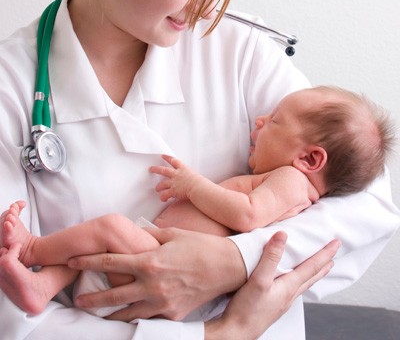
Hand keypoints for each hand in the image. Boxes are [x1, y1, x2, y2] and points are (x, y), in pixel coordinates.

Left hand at [69, 226, 246, 320]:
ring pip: (127, 313)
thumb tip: (135, 232)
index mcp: (150, 262)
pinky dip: (136, 318)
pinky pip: (148, 318)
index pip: (110, 262)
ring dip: (110, 313)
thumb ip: (150, 235)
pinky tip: (127, 317)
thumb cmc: (200, 246)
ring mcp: (162, 303)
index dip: (88, 262)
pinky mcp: (172, 315)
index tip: (73, 262)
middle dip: (92, 298)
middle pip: (113, 295)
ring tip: (97, 314)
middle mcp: (152, 285)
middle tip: (78, 299)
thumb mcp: (173, 234)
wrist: (227, 267)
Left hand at [149, 154, 199, 200]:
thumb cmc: (201, 183)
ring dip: (158, 187)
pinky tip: (163, 199)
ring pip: (162, 184)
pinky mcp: (173, 191)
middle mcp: (177, 174)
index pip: (174, 161)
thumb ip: (191, 177)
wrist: (199, 188)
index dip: (167, 158)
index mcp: (183, 169)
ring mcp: (174, 183)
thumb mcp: (196, 176)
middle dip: (156, 169)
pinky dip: (163, 197)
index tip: (163, 156)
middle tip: (151, 169)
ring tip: (156, 188)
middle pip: (163, 170)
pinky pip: (165, 194)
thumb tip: (195, 180)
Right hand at [205, 231, 340, 338]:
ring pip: (304, 283)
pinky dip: (300, 279)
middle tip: (334, 253)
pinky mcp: (274, 304)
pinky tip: (293, 280)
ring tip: (320, 266)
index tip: (336, 242)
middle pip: (312, 276)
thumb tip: (282, 236)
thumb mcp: (259, 279)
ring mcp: (282, 301)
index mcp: (289, 287)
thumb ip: (270, 257)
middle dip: (324, 263)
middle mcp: (289, 295)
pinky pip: (293, 288)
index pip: (312, 267)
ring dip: (314, 272)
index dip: (325, 253)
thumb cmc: (247, 310)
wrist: (236, 332)